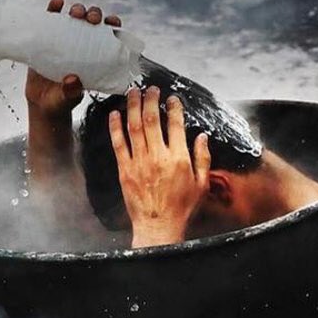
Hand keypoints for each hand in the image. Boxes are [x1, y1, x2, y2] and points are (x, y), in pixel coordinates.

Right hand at [24, 0, 122, 120]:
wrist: (42, 103)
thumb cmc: (61, 101)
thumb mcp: (68, 98)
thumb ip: (71, 91)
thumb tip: (72, 80)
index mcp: (95, 56)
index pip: (109, 35)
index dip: (113, 25)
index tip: (112, 22)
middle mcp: (82, 45)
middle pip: (92, 22)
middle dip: (94, 14)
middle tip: (91, 19)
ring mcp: (64, 40)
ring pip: (73, 18)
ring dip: (77, 10)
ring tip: (75, 12)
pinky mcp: (46, 40)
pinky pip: (50, 21)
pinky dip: (54, 9)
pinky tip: (56, 3)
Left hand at [109, 87, 210, 248]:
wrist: (158, 228)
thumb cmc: (182, 209)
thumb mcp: (201, 185)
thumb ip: (203, 158)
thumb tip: (202, 136)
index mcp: (179, 159)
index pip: (176, 125)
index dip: (174, 108)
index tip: (171, 99)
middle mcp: (158, 156)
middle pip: (153, 120)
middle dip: (151, 100)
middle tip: (150, 89)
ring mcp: (139, 162)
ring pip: (135, 127)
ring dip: (133, 106)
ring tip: (133, 92)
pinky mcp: (124, 170)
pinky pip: (118, 143)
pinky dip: (115, 127)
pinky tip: (114, 114)